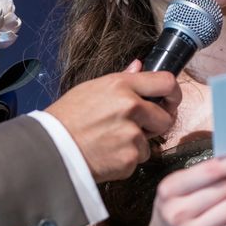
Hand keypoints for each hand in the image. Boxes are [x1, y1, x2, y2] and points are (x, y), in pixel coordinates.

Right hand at [45, 68, 180, 182]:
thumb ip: (122, 79)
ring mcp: (132, 133)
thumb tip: (139, 66)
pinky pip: (138, 158)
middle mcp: (130, 106)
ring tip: (110, 140)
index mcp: (121, 85)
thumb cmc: (67, 117)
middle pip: (166, 117)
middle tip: (136, 128)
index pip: (166, 81)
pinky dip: (126, 159)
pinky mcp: (130, 157)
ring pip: (151, 141)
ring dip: (137, 144)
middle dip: (155, 125)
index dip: (173, 93)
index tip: (170, 101)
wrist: (52, 147)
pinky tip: (107, 153)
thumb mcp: (91, 89)